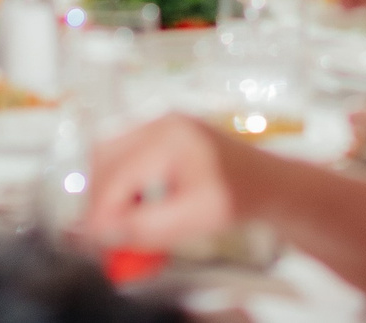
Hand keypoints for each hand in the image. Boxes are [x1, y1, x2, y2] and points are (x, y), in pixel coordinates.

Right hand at [78, 115, 252, 249]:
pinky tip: (138, 205)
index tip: (97, 243)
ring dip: (109, 189)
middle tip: (105, 235)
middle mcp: (162, 123)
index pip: (117, 175)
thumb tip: (106, 233)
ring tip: (124, 221)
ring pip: (110, 154)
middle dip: (100, 199)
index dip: (100, 212)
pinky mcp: (162, 133)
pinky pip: (125, 153)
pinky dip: (122, 181)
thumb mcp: (197, 219)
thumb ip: (149, 226)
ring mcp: (161, 124)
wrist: (268, 183)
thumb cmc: (241, 196)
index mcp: (170, 138)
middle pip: (105, 157)